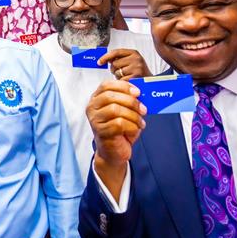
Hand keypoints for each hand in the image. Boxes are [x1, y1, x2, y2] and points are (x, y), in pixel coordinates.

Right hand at [86, 80, 145, 195]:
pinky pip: (118, 124)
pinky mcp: (100, 131)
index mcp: (97, 98)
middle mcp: (92, 107)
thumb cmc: (119, 130)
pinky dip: (131, 126)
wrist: (114, 152)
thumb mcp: (125, 110)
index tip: (138, 92)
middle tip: (143, 109)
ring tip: (140, 122)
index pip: (106, 85)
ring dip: (133, 116)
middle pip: (111, 96)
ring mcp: (95, 120)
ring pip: (115, 110)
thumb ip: (129, 99)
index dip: (123, 86)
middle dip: (131, 102)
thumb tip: (142, 92)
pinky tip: (135, 130)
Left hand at [99, 48, 151, 79]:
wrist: (150, 82)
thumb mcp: (130, 61)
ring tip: (127, 76)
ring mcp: (137, 67)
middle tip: (121, 72)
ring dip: (118, 76)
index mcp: (134, 53)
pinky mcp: (136, 77)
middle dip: (114, 69)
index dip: (105, 57)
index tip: (99, 62)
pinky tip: (129, 81)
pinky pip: (121, 80)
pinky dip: (122, 82)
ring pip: (117, 72)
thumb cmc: (138, 72)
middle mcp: (136, 58)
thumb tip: (105, 59)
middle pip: (114, 63)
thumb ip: (119, 58)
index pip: (116, 52)